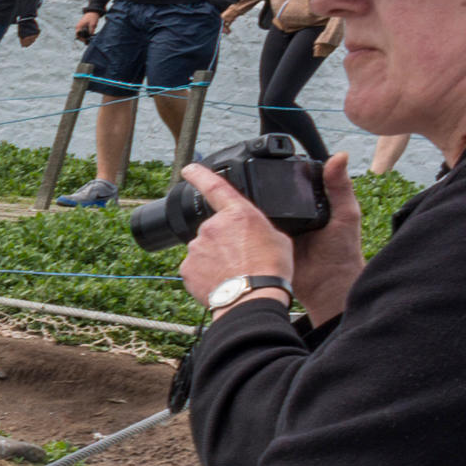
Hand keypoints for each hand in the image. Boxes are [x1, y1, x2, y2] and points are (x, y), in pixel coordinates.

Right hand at [74, 8, 99, 40]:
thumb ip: (91, 31)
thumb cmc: (92, 17)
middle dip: (83, 39)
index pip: (78, 35)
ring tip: (90, 39)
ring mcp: (80, 26)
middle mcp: (78, 27)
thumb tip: (90, 37)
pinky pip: (83, 32)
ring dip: (85, 37)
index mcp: (79, 26)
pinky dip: (86, 34)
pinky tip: (90, 35)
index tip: (87, 41)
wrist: (93, 11)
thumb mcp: (93, 24)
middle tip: (89, 42)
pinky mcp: (83, 26)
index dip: (82, 39)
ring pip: (81, 34)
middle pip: (79, 36)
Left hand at [177, 151, 362, 324]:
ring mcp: (197, 247)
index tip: (189, 168)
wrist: (253, 298)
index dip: (200, 175)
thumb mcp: (279, 238)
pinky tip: (222, 282)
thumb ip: (258, 228)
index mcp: (238, 213)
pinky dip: (206, 274)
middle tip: (242, 257)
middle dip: (224, 241)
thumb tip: (250, 233)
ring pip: (204, 249)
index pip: (215, 186)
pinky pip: (196, 268)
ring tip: (235, 272)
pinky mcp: (187, 268)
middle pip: (215, 229)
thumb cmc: (271, 269)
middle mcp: (212, 226)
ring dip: (215, 258)